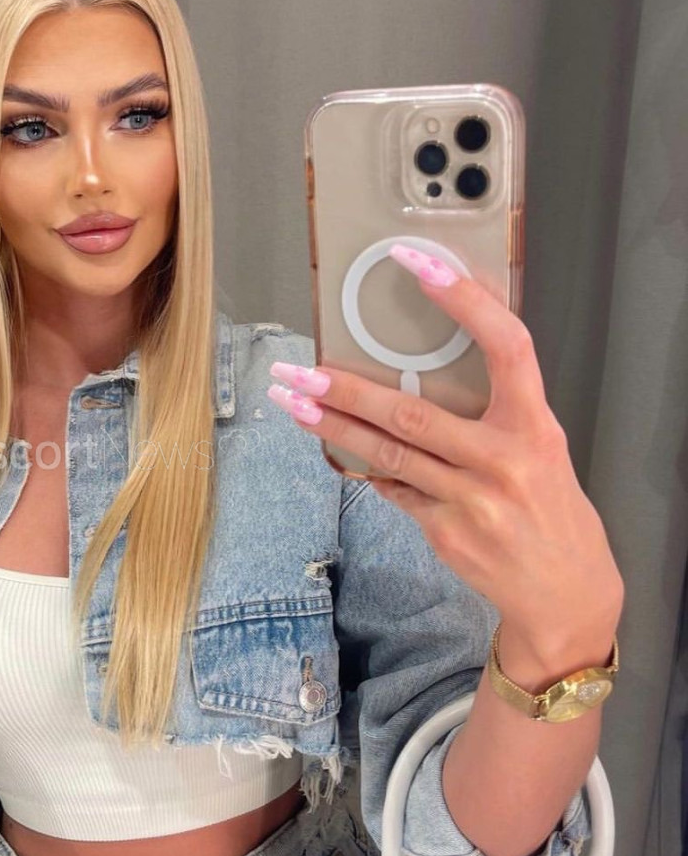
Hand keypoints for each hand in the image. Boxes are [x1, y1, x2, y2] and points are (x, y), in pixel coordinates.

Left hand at [266, 243, 623, 658]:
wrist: (565, 592)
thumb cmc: (550, 507)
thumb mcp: (542, 448)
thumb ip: (496, 413)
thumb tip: (422, 378)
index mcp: (534, 424)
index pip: (506, 345)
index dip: (464, 300)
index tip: (416, 263)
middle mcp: (503, 458)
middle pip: (410, 412)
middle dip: (345, 389)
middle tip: (298, 368)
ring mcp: (470, 499)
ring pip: (386, 453)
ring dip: (331, 426)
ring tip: (291, 402)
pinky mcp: (444, 531)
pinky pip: (393, 489)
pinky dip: (369, 470)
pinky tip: (343, 454)